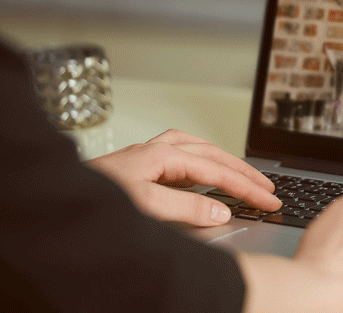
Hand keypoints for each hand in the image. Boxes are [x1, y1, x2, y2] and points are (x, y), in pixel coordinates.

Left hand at [86, 129, 280, 225]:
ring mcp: (148, 155)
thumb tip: (222, 210)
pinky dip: (203, 164)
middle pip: (214, 154)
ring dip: (225, 162)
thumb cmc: (92, 200)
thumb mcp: (143, 206)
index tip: (269, 200)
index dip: (247, 187)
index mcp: (162, 156)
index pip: (217, 171)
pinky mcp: (141, 165)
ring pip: (199, 150)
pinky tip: (204, 175)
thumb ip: (185, 208)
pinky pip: (183, 157)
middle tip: (269, 189)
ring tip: (245, 176)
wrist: (55, 199)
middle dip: (244, 171)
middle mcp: (157, 150)